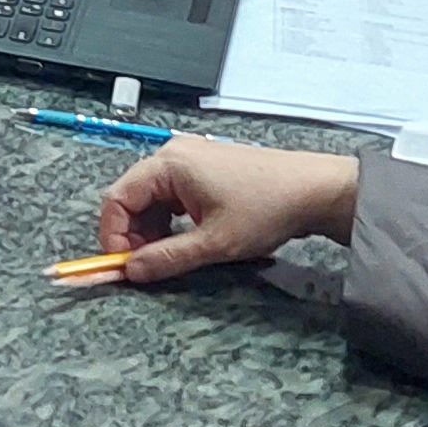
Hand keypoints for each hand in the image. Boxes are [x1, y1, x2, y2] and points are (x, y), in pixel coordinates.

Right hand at [94, 136, 358, 283]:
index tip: (123, 266)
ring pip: (151, 198)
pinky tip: (185, 240)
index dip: (113, 236)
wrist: (314, 189)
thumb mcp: (214, 242)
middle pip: (131, 197)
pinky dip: (170, 220)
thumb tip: (132, 272)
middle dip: (133, 235)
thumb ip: (167, 258)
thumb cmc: (267, 208)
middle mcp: (173, 154)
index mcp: (169, 164)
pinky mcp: (204, 169)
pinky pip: (171, 195)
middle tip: (147, 267)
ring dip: (152, 230)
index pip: (117, 198)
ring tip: (170, 257)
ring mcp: (190, 159)